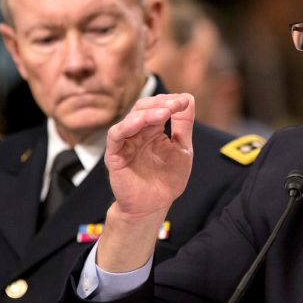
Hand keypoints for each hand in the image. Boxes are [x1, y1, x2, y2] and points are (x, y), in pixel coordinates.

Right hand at [105, 93, 193, 220]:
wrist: (154, 205)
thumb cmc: (167, 179)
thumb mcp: (182, 148)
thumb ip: (184, 124)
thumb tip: (188, 97)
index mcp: (153, 129)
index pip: (158, 106)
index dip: (171, 101)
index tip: (185, 101)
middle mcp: (137, 132)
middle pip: (144, 107)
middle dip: (161, 103)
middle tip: (177, 104)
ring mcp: (125, 142)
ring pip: (131, 118)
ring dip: (148, 112)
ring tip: (165, 112)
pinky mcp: (114, 155)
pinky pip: (116, 135)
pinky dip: (127, 126)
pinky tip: (140, 122)